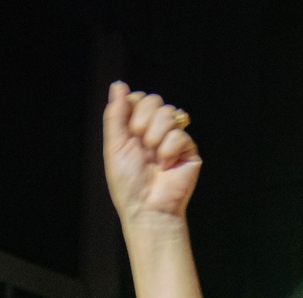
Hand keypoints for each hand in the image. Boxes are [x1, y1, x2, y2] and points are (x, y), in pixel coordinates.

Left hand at [103, 82, 200, 226]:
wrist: (146, 208)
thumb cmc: (128, 183)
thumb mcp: (114, 146)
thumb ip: (115, 114)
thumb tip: (118, 85)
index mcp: (135, 130)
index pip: (139, 99)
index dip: (133, 107)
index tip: (129, 129)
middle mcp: (155, 131)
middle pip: (155, 101)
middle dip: (144, 120)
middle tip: (141, 144)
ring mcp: (172, 140)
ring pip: (169, 113)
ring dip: (156, 136)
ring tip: (153, 157)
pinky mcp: (188, 150)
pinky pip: (180, 134)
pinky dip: (169, 150)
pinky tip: (166, 165)